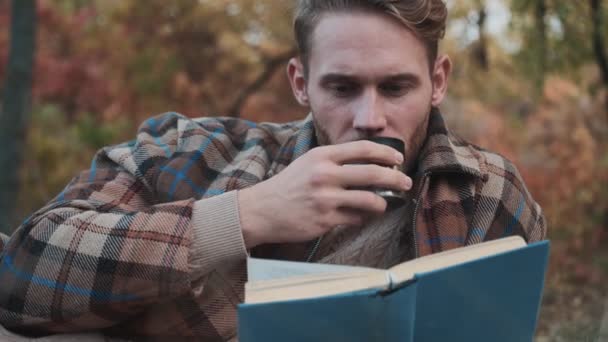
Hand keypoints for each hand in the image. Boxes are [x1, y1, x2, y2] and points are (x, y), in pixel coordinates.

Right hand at [238, 140, 412, 247]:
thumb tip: (371, 163)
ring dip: (384, 202)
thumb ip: (336, 160)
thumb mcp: (310, 162)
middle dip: (395, 178)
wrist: (262, 210)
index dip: (386, 152)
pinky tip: (362, 216)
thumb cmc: (290, 185)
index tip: (398, 158)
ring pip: (369, 199)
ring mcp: (325, 198)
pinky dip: (363, 217)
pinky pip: (356, 219)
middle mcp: (324, 174)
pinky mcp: (325, 219)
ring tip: (386, 203)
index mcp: (322, 156)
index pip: (363, 149)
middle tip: (405, 182)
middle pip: (373, 173)